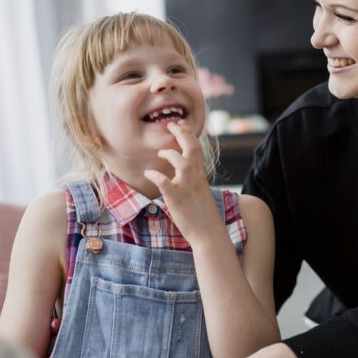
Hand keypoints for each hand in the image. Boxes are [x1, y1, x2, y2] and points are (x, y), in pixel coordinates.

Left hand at [144, 121, 223, 243]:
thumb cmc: (203, 215)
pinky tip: (149, 173)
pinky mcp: (177, 199)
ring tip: (161, 153)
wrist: (208, 233)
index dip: (189, 134)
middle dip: (181, 134)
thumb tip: (187, 172)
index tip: (180, 124)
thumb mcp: (201, 192)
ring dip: (169, 153)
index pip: (197, 148)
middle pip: (191, 148)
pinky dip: (156, 175)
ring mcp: (187, 188)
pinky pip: (165, 182)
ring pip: (181, 162)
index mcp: (201, 175)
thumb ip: (194, 180)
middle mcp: (196, 178)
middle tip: (171, 124)